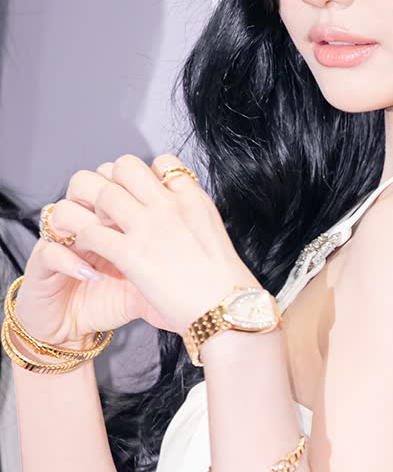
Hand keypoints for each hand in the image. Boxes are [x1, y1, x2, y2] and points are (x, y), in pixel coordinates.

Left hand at [73, 152, 259, 334]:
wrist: (227, 308)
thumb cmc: (224, 284)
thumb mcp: (213, 234)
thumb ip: (192, 219)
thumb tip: (178, 223)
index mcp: (193, 200)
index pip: (163, 162)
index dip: (147, 174)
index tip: (142, 196)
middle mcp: (170, 206)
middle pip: (126, 166)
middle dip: (113, 181)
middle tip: (111, 206)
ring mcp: (149, 227)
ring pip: (103, 193)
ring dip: (93, 209)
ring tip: (97, 227)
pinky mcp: (131, 254)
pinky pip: (91, 231)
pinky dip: (85, 240)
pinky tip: (92, 252)